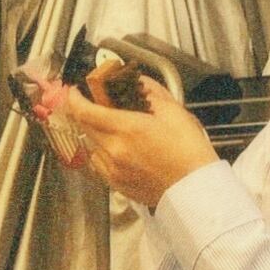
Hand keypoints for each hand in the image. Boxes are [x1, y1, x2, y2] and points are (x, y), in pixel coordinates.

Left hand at [59, 88, 217, 209]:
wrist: (195, 186)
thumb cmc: (189, 152)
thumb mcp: (174, 111)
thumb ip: (151, 92)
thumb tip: (138, 82)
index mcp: (127, 128)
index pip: (85, 111)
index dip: (75, 99)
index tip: (76, 92)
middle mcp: (115, 150)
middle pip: (85, 127)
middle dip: (87, 113)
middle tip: (100, 105)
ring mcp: (114, 170)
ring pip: (92, 146)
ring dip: (97, 134)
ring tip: (116, 130)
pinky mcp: (118, 184)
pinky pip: (99, 165)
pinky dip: (103, 153)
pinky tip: (120, 150)